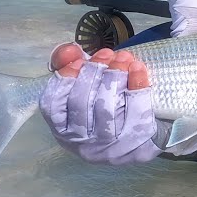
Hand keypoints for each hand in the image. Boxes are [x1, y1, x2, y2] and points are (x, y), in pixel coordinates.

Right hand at [39, 45, 161, 164]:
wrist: (144, 136)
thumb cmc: (107, 105)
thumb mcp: (86, 83)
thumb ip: (70, 63)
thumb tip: (69, 50)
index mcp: (64, 128)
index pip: (52, 104)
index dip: (65, 78)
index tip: (79, 60)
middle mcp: (83, 142)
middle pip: (80, 103)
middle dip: (93, 72)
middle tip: (106, 54)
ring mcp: (110, 147)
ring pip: (106, 108)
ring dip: (115, 76)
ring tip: (123, 58)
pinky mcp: (136, 145)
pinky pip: (136, 112)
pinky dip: (136, 85)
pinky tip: (137, 69)